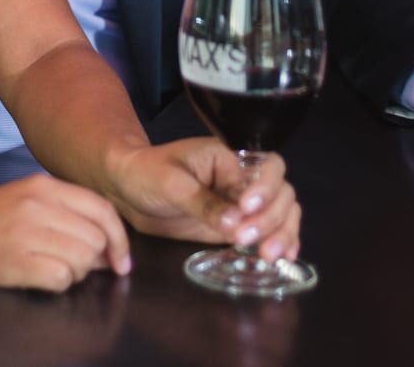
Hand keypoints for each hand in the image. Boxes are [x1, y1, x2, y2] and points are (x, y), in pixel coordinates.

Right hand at [0, 173, 130, 291]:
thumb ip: (63, 212)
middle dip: (94, 260)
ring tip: (51, 268)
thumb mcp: (23, 200)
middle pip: (95, 237)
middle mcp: (36, 203)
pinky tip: (39, 278)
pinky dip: (58, 284)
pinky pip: (60, 278)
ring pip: (82, 259)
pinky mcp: (12, 261)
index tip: (120, 261)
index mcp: (41, 184)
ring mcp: (24, 231)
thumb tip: (107, 244)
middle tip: (73, 266)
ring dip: (75, 273)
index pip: (101, 208)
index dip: (119, 239)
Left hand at [110, 139, 299, 261]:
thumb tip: (235, 223)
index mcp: (229, 156)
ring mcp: (243, 203)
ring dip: (282, 233)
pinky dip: (281, 242)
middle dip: (271, 217)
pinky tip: (283, 258)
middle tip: (246, 239)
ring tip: (269, 256)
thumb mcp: (171, 183)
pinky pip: (268, 232)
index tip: (246, 206)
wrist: (129, 189)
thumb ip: (202, 202)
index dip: (265, 187)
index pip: (266, 167)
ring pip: (282, 213)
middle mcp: (243, 177)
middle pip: (281, 192)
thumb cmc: (147, 172)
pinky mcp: (238, 225)